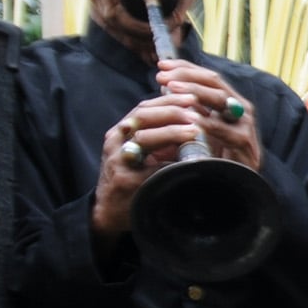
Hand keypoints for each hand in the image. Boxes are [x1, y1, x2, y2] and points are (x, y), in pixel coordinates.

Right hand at [92, 96, 200, 237]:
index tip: (193, 96)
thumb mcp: (146, 152)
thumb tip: (196, 119)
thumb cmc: (133, 178)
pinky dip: (168, 163)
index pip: (145, 107)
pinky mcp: (124, 181)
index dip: (169, 99)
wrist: (110, 211)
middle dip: (171, 110)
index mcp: (123, 131)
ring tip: (194, 130)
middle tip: (196, 109)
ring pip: (143, 138)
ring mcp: (118, 160)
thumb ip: (163, 136)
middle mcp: (116, 141)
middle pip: (142, 116)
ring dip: (170, 132)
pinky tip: (186, 161)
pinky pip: (148, 169)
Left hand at [155, 59, 260, 169]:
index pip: (208, 77)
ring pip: (221, 99)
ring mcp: (245, 125)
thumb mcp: (200, 128)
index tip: (161, 65)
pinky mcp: (245, 144)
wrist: (234, 187)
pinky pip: (224, 130)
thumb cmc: (214, 157)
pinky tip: (189, 118)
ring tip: (171, 89)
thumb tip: (166, 87)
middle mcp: (241, 110)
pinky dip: (206, 122)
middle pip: (215, 83)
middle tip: (163, 77)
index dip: (185, 68)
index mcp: (230, 103)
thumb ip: (190, 108)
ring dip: (194, 92)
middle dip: (186, 76)